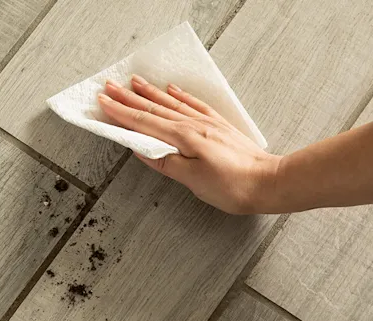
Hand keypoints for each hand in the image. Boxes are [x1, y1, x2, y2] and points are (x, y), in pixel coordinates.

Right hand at [97, 74, 280, 213]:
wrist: (270, 182)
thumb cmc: (233, 187)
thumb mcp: (193, 180)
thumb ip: (166, 162)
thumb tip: (142, 149)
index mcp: (183, 138)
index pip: (144, 122)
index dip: (121, 113)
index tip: (103, 102)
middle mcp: (193, 125)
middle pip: (154, 108)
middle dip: (128, 98)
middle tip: (109, 87)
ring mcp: (207, 123)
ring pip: (171, 103)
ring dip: (150, 92)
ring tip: (133, 81)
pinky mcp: (219, 126)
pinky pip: (194, 104)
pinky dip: (180, 95)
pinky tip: (172, 89)